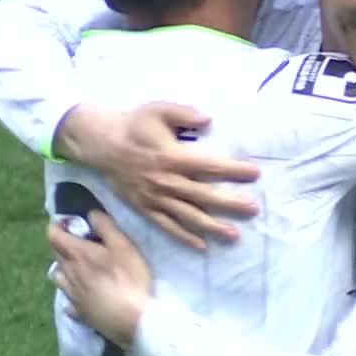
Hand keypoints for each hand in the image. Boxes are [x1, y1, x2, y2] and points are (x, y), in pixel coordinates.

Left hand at [48, 211, 152, 349]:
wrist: (131, 319)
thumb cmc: (128, 277)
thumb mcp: (123, 244)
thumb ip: (105, 226)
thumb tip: (90, 214)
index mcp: (76, 254)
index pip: (53, 235)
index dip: (57, 226)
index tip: (70, 224)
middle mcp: (68, 274)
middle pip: (55, 255)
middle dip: (62, 245)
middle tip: (78, 242)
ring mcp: (72, 296)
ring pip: (58, 278)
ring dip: (64, 270)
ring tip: (78, 269)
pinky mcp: (79, 313)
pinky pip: (70, 302)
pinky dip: (72, 296)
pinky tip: (82, 297)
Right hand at [55, 102, 260, 249]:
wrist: (101, 143)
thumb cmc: (134, 124)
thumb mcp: (159, 110)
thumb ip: (185, 114)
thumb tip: (208, 120)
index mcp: (173, 157)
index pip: (210, 166)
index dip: (233, 170)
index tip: (254, 173)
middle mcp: (167, 181)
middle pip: (204, 196)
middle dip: (231, 203)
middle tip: (254, 210)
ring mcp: (156, 198)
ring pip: (188, 216)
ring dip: (212, 226)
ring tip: (234, 235)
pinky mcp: (145, 208)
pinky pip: (167, 226)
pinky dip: (184, 237)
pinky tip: (202, 246)